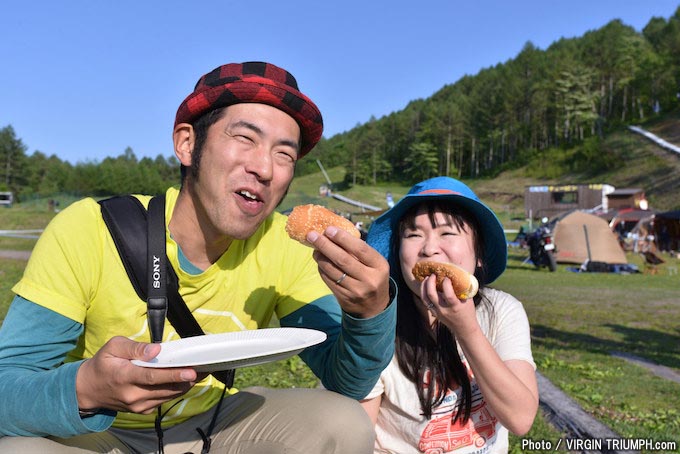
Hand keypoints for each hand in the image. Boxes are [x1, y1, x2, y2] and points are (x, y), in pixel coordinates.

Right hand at [75, 336, 199, 413]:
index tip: (191, 372)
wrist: (88, 389)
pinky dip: (176, 391)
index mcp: (124, 376)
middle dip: (187, 379)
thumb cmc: (103, 364)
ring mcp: (138, 405)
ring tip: (201, 373)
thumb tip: (156, 350)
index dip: (173, 374)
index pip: (152, 377)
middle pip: (165, 388)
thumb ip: (135, 348)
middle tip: (205, 369)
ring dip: (185, 385)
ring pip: (168, 396)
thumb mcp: (113, 347)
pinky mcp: (142, 410)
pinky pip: (164, 400)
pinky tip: (185, 381)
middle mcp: (132, 394)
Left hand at [307, 226, 389, 317]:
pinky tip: (320, 261)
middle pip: (343, 259)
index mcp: (379, 266)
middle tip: (312, 235)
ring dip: (320, 257)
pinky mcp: (344, 298)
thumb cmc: (373, 277)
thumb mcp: (374, 264)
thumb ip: (359, 251)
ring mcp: (356, 290)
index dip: (343, 238)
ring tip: (314, 248)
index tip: (329, 229)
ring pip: (332, 270)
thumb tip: (334, 233)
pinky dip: (322, 269)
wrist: (374, 307)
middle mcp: (369, 279)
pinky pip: (329, 280)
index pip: (360, 249)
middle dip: (325, 245)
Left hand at [420, 274, 479, 336]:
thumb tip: (458, 274)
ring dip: (424, 286)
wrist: (464, 328)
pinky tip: (426, 286)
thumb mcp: (468, 300)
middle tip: (433, 274)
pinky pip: (425, 302)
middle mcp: (444, 310)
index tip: (446, 277)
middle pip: (432, 295)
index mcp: (455, 306)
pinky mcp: (433, 313)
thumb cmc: (468, 312)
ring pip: (425, 298)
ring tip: (427, 278)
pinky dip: (424, 292)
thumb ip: (462, 288)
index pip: (448, 294)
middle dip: (430, 282)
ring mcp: (437, 312)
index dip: (446, 283)